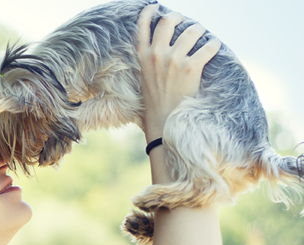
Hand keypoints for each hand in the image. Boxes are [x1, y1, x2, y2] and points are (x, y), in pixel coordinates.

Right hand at [137, 4, 220, 142]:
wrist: (162, 121)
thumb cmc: (154, 102)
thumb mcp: (144, 77)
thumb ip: (150, 60)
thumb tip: (164, 45)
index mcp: (142, 56)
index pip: (142, 26)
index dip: (149, 12)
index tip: (155, 6)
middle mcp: (156, 54)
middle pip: (168, 21)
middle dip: (179, 17)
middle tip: (186, 22)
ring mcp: (173, 60)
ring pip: (192, 31)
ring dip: (199, 30)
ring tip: (202, 35)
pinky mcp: (191, 68)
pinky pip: (208, 46)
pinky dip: (214, 45)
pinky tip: (214, 47)